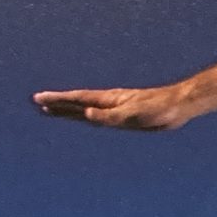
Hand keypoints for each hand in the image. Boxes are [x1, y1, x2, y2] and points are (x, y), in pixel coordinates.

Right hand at [34, 83, 209, 130]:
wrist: (178, 106)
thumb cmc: (158, 109)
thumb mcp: (132, 114)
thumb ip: (108, 116)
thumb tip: (86, 114)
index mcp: (108, 100)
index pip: (77, 99)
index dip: (58, 100)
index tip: (39, 99)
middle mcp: (108, 102)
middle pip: (77, 103)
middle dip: (57, 104)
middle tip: (38, 103)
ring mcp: (115, 109)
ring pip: (86, 109)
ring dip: (69, 110)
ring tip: (53, 111)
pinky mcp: (124, 116)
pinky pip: (99, 117)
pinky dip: (87, 116)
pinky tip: (84, 117)